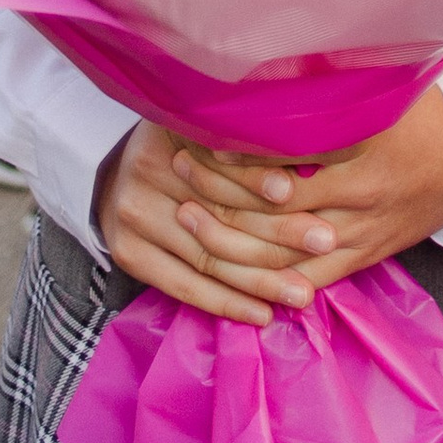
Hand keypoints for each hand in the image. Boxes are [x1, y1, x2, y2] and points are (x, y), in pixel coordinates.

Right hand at [97, 117, 333, 322]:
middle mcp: (148, 169)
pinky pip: (184, 286)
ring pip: (209, 256)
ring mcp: (133, 214)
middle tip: (327, 242)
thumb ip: (251, 141)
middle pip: (221, 210)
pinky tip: (262, 314)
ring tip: (303, 292)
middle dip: (278, 230)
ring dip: (260, 280)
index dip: (263, 177)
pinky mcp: (128, 253)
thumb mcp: (212, 128)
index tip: (304, 192)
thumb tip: (312, 162)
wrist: (114, 179)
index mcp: (172, 130)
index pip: (224, 161)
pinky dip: (226, 303)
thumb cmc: (187, 149)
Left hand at [169, 88, 442, 296]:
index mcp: (369, 142)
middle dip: (220, 190)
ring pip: (282, 250)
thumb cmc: (425, 114)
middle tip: (178, 169)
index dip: (239, 148)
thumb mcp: (390, 87)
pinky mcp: (364, 257)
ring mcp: (363, 231)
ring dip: (228, 239)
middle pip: (276, 205)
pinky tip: (224, 269)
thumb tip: (273, 58)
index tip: (201, 133)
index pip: (290, 151)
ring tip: (187, 217)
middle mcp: (364, 192)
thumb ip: (337, 82)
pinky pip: (306, 279)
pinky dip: (264, 280)